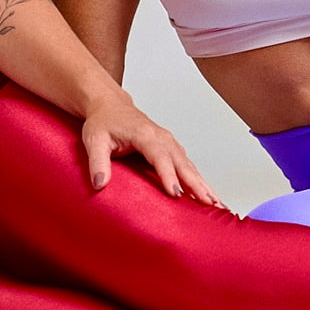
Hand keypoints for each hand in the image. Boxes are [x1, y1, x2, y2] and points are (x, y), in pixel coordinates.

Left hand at [81, 96, 224, 207]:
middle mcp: (162, 137)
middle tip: (210, 203)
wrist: (110, 106)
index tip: (176, 194)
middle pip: (183, 163)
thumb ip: (97, 162)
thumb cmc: (103, 122)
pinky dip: (198, 179)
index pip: (160, 157)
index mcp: (145, 134)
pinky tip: (205, 193)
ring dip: (203, 183)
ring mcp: (169, 142)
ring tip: (216, 203)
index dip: (169, 175)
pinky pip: (187, 165)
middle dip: (197, 184)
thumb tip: (100, 184)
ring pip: (189, 165)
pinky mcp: (170, 148)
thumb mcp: (94, 140)